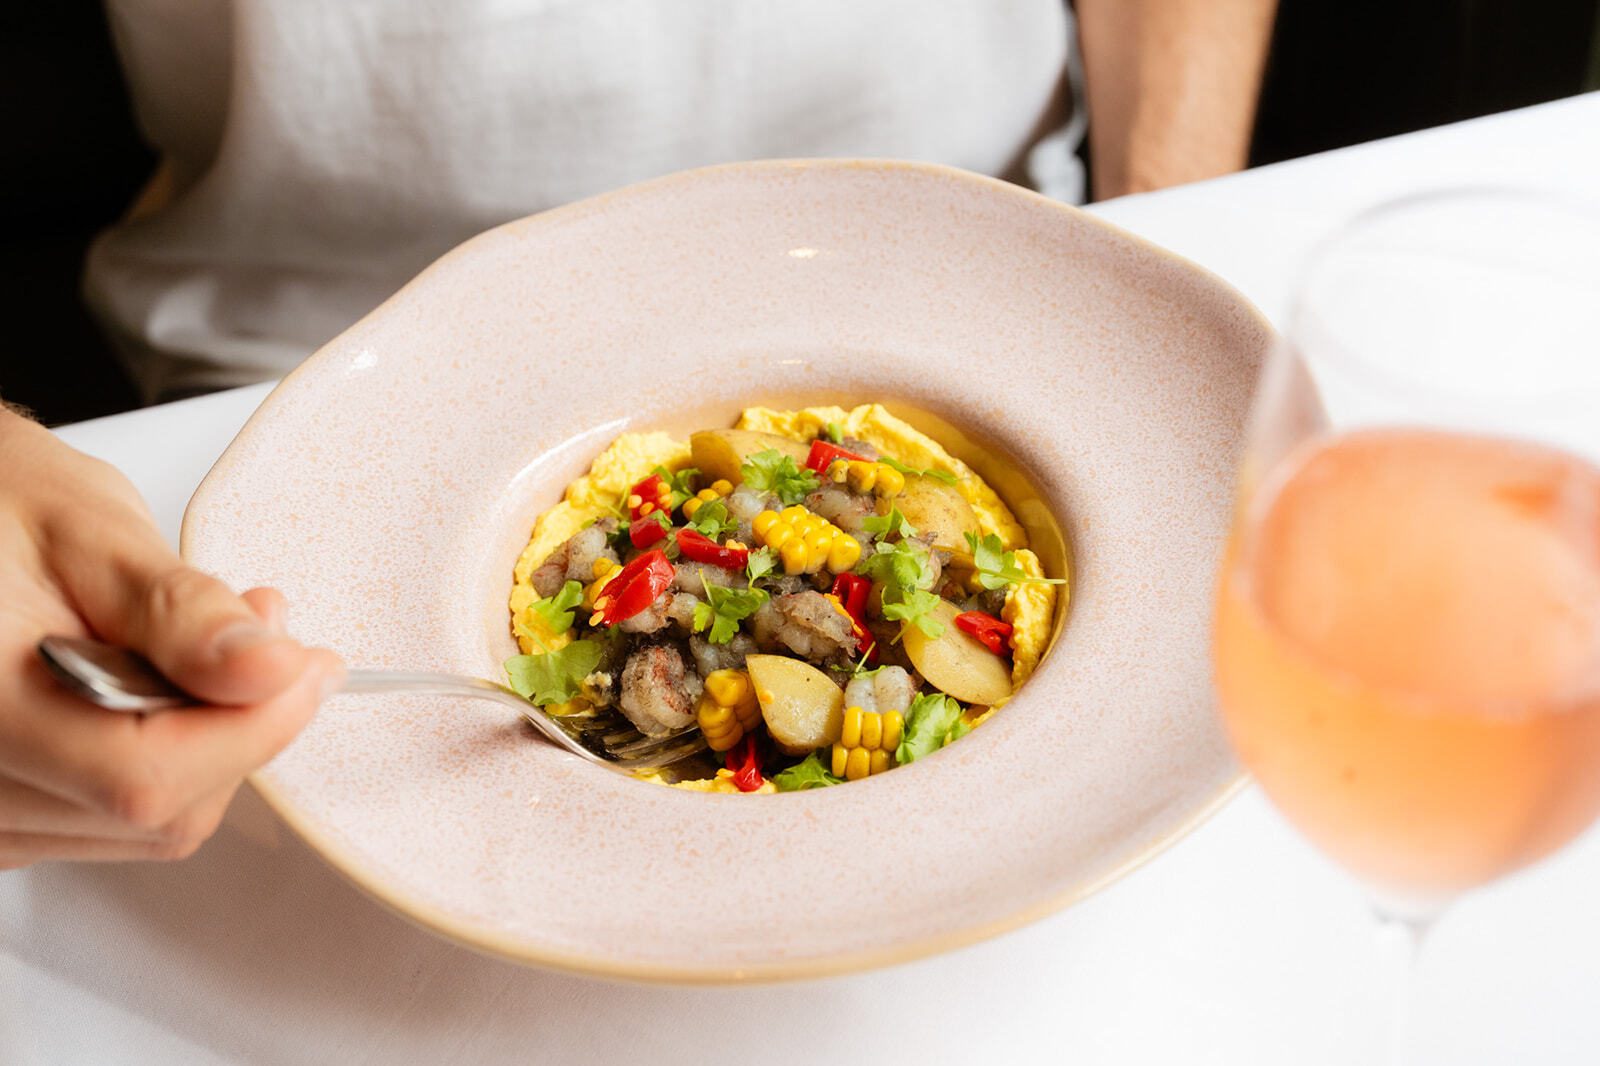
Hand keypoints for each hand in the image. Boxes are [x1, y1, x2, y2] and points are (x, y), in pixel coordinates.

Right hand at [0, 408, 342, 867]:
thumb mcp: (91, 533)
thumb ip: (181, 613)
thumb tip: (271, 671)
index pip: (144, 776)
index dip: (250, 730)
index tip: (308, 667)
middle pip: (156, 809)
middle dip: (236, 724)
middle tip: (258, 627)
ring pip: (149, 825)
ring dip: (206, 740)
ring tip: (197, 642)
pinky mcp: (9, 817)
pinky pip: (118, 818)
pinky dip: (167, 755)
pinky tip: (158, 685)